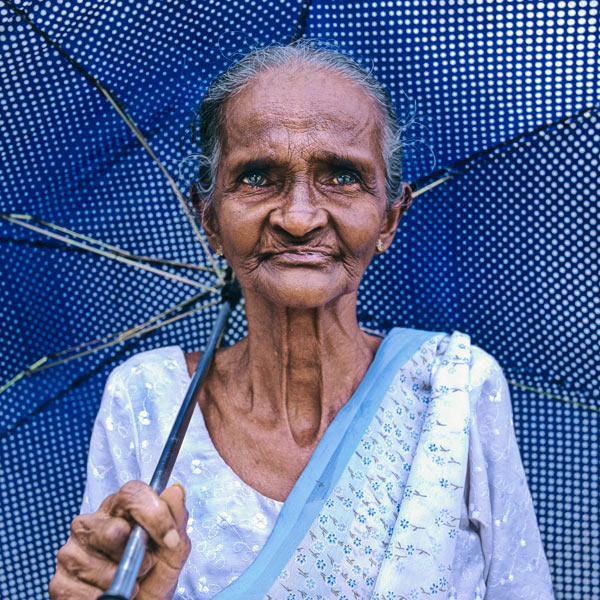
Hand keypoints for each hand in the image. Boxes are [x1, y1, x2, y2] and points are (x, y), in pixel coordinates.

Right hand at [49, 482, 190, 599]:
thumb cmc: (154, 576)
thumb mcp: (173, 550)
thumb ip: (176, 519)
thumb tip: (176, 490)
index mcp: (119, 509)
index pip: (132, 494)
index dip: (154, 515)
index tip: (171, 539)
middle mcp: (91, 524)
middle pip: (112, 530)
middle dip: (136, 555)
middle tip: (145, 566)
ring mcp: (71, 551)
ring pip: (97, 565)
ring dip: (121, 582)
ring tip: (130, 584)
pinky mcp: (59, 582)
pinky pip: (82, 592)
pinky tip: (110, 597)